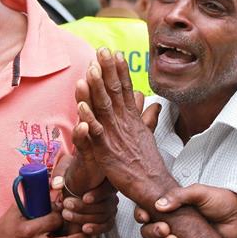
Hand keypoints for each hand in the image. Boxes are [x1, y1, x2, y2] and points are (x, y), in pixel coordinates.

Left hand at [55, 178, 118, 235]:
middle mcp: (112, 195)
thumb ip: (61, 175)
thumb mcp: (66, 172)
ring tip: (67, 215)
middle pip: (105, 205)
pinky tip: (84, 229)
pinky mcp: (107, 220)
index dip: (98, 194)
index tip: (84, 198)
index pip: (108, 188)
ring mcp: (111, 208)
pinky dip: (96, 228)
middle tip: (67, 205)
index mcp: (106, 180)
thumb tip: (57, 184)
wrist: (74, 193)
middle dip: (84, 207)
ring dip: (84, 217)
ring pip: (103, 217)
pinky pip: (106, 226)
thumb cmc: (74, 179)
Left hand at [75, 48, 172, 209]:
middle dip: (108, 70)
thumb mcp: (148, 137)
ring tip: (90, 68)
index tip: (115, 52)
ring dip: (97, 87)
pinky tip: (82, 106)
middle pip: (116, 92)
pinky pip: (96, 134)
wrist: (155, 188)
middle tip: (101, 49)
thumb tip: (154, 105)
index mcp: (133, 120)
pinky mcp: (107, 153)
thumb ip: (148, 119)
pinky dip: (89, 119)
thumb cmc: (149, 165)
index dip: (120, 71)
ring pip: (105, 108)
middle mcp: (126, 124)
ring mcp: (116, 137)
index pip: (126, 90)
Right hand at [133, 185, 236, 237]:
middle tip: (165, 229)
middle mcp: (172, 220)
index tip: (145, 216)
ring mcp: (179, 235)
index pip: (147, 209)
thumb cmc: (221, 201)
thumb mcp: (199, 192)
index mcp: (172, 204)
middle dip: (151, 231)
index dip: (141, 214)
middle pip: (148, 229)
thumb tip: (159, 205)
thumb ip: (178, 195)